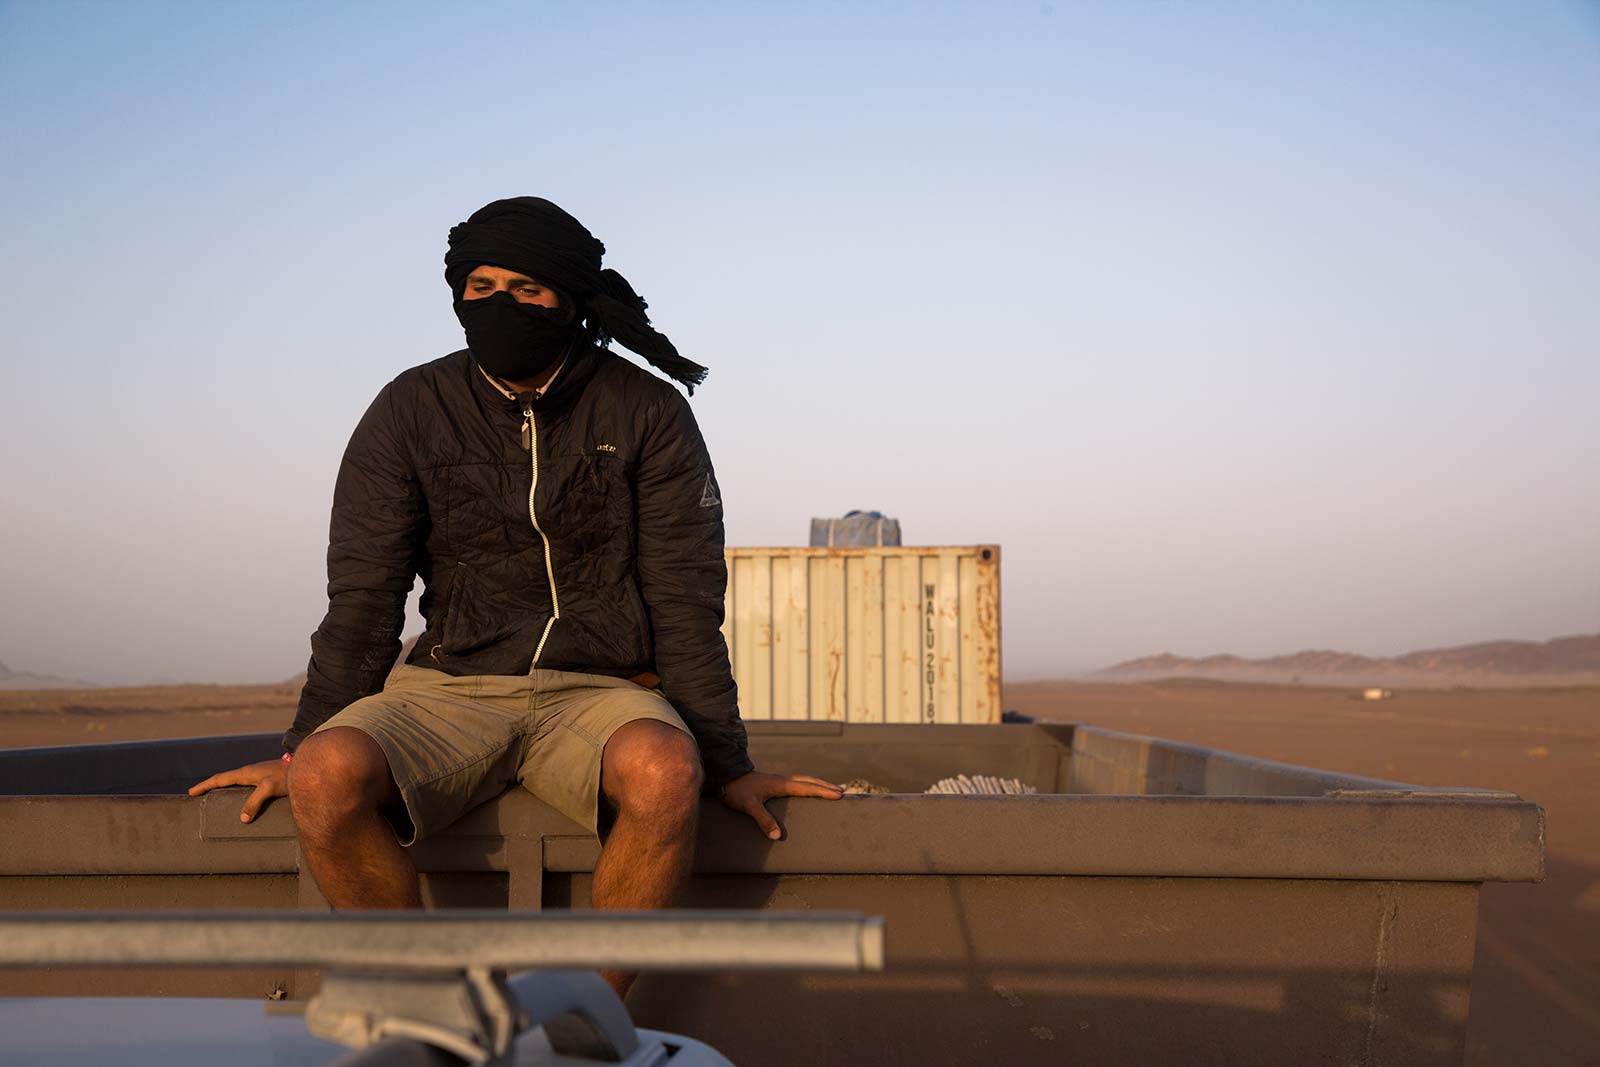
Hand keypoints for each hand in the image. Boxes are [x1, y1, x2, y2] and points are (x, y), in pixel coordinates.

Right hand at [188, 758, 288, 823]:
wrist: (305, 767)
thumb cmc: (287, 776)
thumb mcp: (269, 788)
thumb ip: (255, 802)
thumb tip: (242, 819)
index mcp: (245, 773)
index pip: (219, 779)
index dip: (204, 785)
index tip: (191, 792)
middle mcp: (249, 772)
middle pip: (224, 779)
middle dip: (210, 786)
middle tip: (198, 795)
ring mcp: (258, 775)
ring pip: (235, 782)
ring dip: (223, 788)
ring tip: (215, 798)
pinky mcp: (266, 779)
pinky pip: (245, 786)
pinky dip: (236, 791)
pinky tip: (241, 799)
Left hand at [720, 771, 842, 840]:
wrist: (725, 775)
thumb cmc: (737, 790)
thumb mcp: (749, 805)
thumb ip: (763, 820)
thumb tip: (778, 836)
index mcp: (781, 784)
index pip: (807, 788)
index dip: (823, 792)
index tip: (838, 794)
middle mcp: (783, 781)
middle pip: (809, 781)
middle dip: (825, 786)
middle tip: (841, 792)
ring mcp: (778, 781)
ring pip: (803, 781)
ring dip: (817, 784)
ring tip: (829, 789)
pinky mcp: (773, 783)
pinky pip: (796, 784)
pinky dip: (807, 786)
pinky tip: (806, 791)